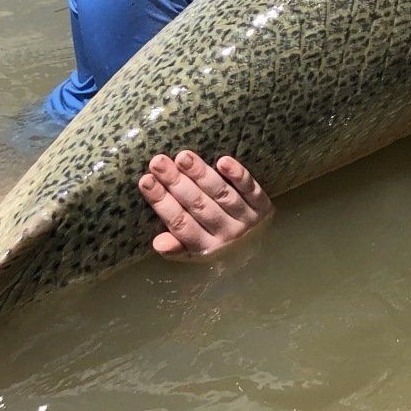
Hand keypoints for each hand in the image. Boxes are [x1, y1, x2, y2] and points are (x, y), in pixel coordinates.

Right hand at [138, 149, 272, 259]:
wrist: (264, 252)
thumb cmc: (220, 247)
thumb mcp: (196, 254)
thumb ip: (176, 248)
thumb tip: (157, 243)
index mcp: (205, 247)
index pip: (180, 223)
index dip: (162, 202)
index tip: (145, 180)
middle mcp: (226, 234)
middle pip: (198, 205)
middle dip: (176, 183)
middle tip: (158, 162)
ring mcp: (246, 219)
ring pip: (221, 194)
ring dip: (201, 175)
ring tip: (183, 157)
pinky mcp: (263, 205)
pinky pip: (251, 189)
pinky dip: (238, 175)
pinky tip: (223, 161)